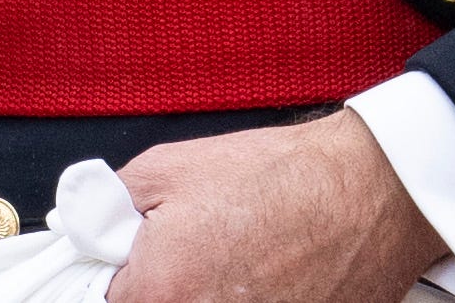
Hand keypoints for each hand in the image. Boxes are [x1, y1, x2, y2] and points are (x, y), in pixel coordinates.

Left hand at [104, 111, 445, 302]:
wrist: (374, 191)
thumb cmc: (288, 178)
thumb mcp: (171, 166)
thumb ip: (106, 205)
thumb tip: (80, 230)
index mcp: (157, 290)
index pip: (90, 301)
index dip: (106, 276)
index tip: (117, 263)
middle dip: (159, 284)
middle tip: (190, 254)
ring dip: (200, 293)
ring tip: (232, 263)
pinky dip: (244, 299)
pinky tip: (262, 279)